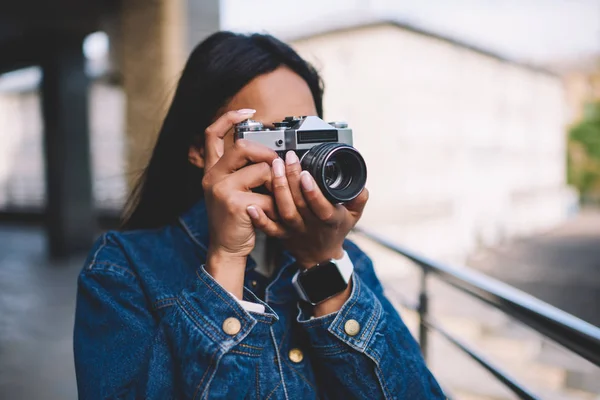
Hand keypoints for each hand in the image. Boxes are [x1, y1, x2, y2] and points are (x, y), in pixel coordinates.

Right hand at [201, 109, 286, 297]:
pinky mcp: (234, 204)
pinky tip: (271, 213)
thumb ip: (243, 171)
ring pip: (261, 170)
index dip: (229, 118)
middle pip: (242, 146)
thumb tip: (273, 154)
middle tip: (277, 166)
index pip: (212, 134)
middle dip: (267, 154)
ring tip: (274, 198)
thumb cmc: (236, 219)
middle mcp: (212, 176)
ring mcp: (221, 189)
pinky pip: (267, 194)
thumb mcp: (232, 190)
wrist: (227, 248)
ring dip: (275, 184)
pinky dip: (275, 204)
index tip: (248, 112)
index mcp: (212, 170)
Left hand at [248, 150, 368, 268]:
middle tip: (287, 158)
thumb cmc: (335, 230)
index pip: (321, 206)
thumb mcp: (354, 216)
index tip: (306, 173)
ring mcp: (293, 230)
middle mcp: (310, 225)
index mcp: (329, 219)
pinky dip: (259, 218)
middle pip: (299, 203)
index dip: (313, 191)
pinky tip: (251, 205)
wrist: (321, 257)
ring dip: (277, 189)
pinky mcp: (281, 234)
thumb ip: (359, 199)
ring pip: (283, 211)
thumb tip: (361, 185)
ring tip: (274, 168)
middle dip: (291, 179)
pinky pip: (268, 228)